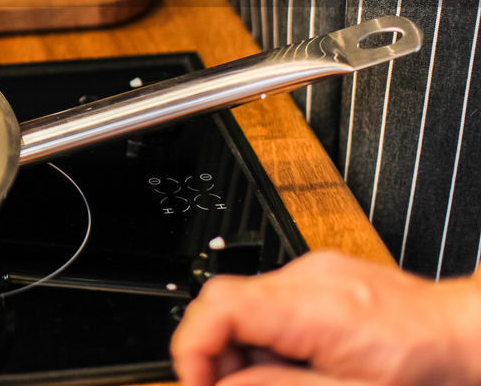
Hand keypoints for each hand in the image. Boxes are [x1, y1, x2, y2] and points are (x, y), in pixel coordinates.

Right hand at [170, 251, 480, 385]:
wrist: (469, 336)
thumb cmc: (428, 368)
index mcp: (311, 307)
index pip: (218, 307)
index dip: (193, 347)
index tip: (195, 382)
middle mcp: (306, 278)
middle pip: (224, 303)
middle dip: (218, 353)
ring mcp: (312, 272)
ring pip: (244, 303)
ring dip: (245, 348)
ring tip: (279, 381)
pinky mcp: (321, 276)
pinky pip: (271, 301)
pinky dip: (268, 335)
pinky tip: (298, 363)